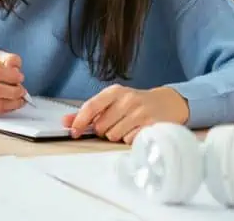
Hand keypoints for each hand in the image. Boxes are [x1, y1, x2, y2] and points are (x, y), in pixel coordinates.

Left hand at [62, 85, 189, 143]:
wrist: (167, 102)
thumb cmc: (134, 103)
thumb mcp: (112, 101)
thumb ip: (89, 112)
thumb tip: (65, 121)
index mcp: (114, 91)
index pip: (91, 106)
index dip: (80, 121)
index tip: (74, 131)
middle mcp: (128, 100)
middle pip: (101, 126)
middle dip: (103, 130)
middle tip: (113, 124)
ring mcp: (141, 113)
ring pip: (114, 135)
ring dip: (116, 135)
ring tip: (126, 126)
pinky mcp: (152, 126)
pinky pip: (129, 141)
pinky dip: (129, 139)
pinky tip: (136, 131)